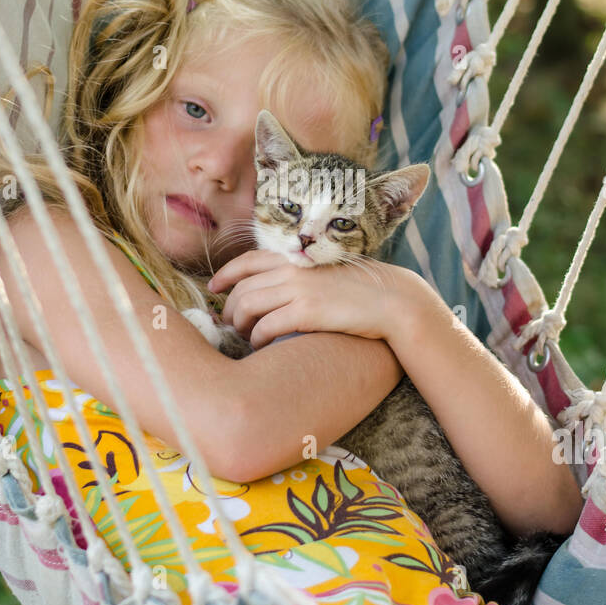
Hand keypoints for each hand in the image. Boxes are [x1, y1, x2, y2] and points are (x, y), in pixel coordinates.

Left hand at [207, 249, 417, 349]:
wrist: (391, 300)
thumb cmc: (362, 291)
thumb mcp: (326, 273)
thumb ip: (301, 276)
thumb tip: (277, 289)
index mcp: (296, 258)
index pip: (248, 260)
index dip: (226, 274)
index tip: (214, 286)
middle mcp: (292, 270)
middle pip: (242, 289)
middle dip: (229, 309)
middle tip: (230, 325)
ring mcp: (298, 290)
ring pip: (247, 308)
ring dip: (240, 326)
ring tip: (245, 338)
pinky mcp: (306, 313)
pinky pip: (265, 327)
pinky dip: (257, 339)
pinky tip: (261, 346)